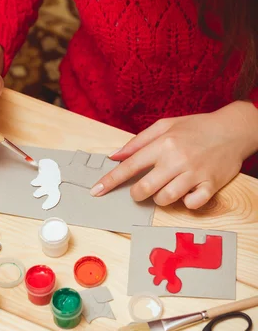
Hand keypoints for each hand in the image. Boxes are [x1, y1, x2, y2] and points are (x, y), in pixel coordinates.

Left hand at [90, 102, 257, 208]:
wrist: (233, 129)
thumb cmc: (196, 127)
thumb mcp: (166, 125)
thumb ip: (138, 142)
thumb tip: (114, 157)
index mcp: (164, 143)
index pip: (129, 166)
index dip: (110, 181)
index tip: (96, 191)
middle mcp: (177, 159)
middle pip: (144, 189)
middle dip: (136, 194)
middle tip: (139, 190)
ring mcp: (195, 174)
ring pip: (165, 199)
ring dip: (160, 199)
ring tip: (166, 188)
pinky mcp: (211, 185)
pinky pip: (191, 205)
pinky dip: (186, 203)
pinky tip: (187, 192)